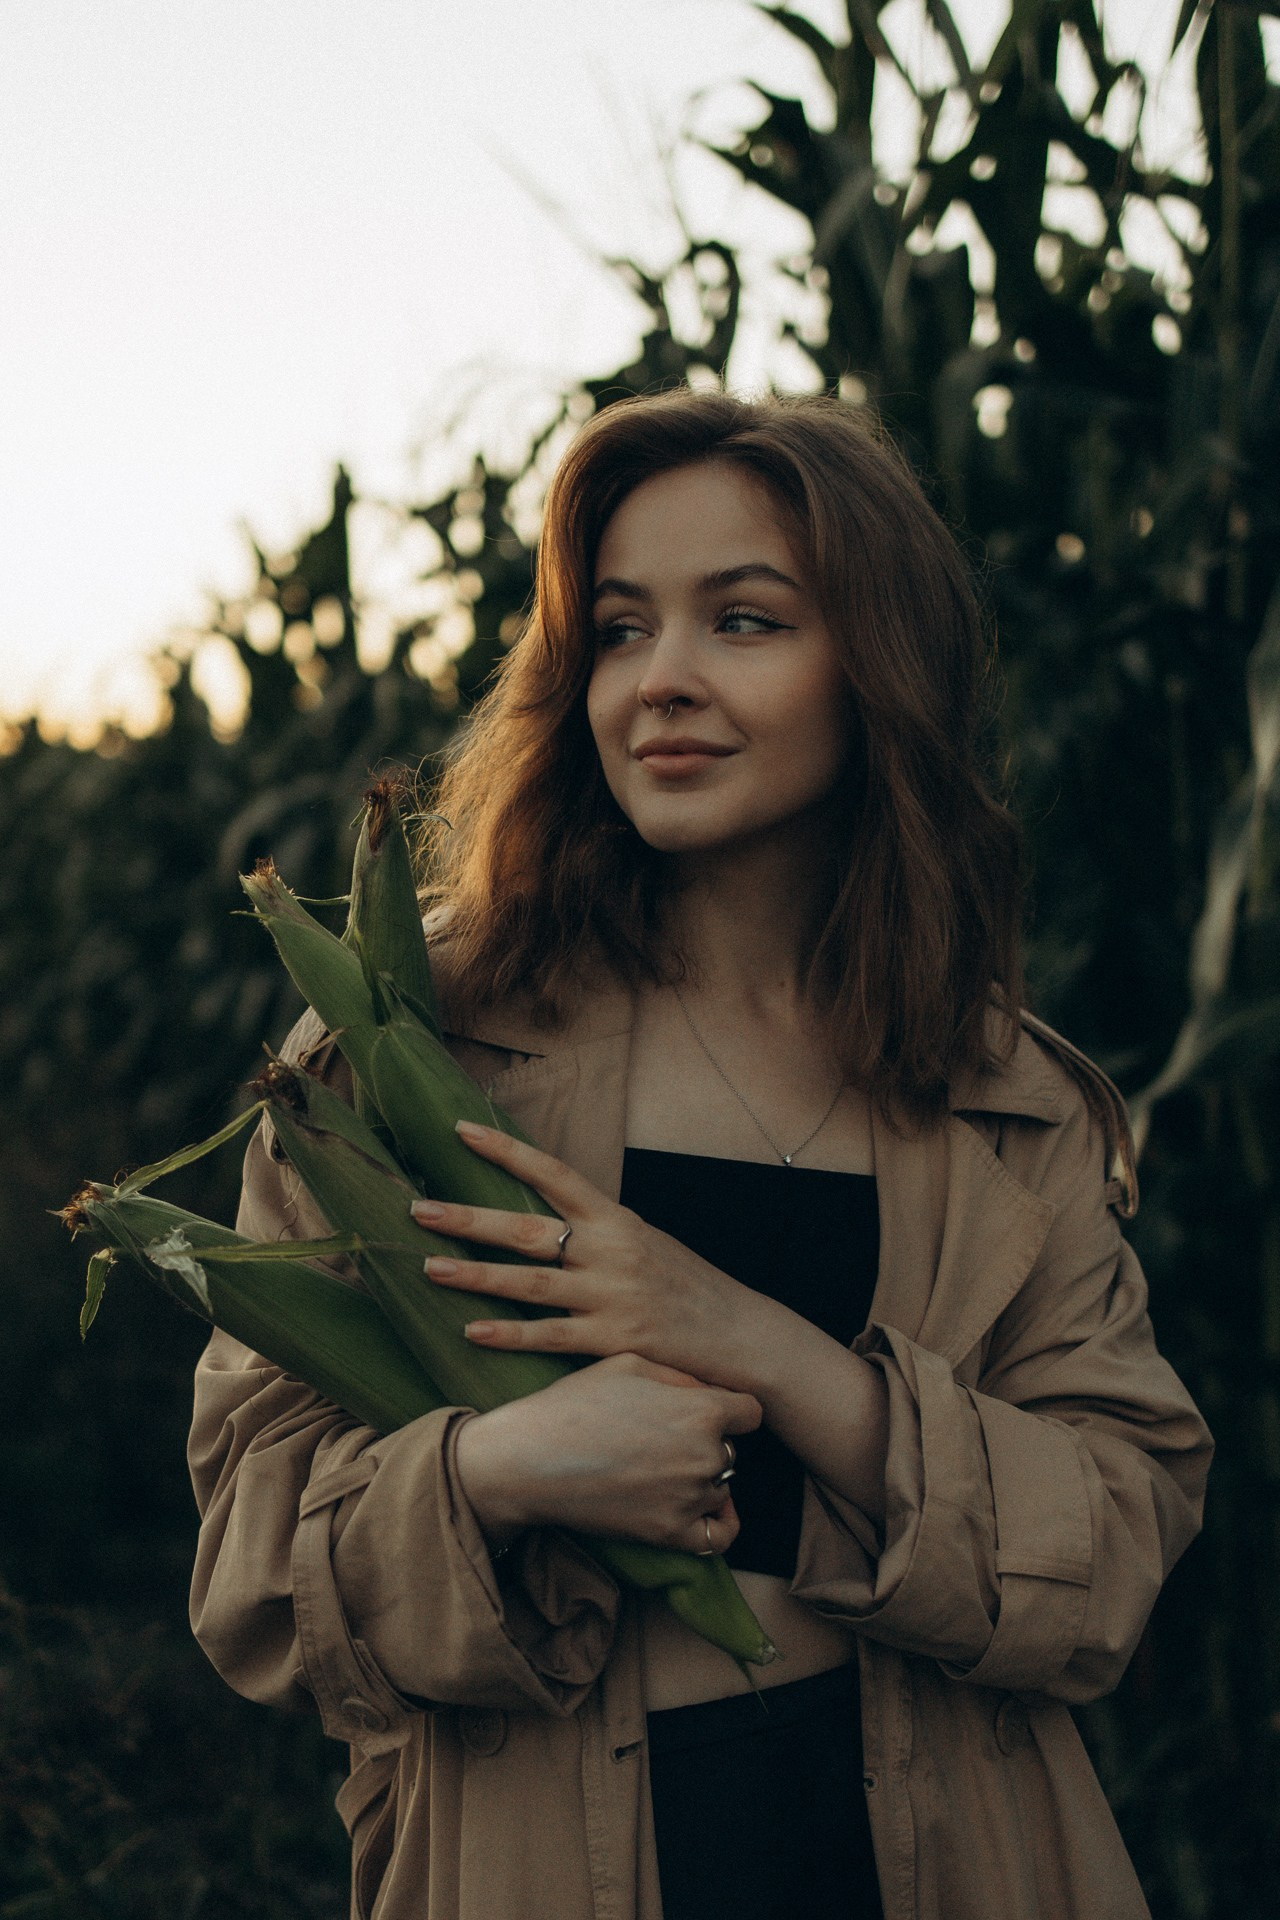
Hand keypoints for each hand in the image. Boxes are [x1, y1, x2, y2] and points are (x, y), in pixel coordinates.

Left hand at [410, 1119, 772, 1391]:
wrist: (743, 1334)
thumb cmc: (689, 1288)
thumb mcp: (647, 1244)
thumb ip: (600, 1233)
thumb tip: (550, 1220)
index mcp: (617, 1219)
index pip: (554, 1173)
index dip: (506, 1151)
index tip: (461, 1130)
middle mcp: (610, 1250)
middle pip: (527, 1228)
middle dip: (469, 1219)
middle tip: (419, 1209)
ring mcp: (610, 1295)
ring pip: (529, 1282)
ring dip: (475, 1275)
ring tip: (430, 1268)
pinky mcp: (613, 1339)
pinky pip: (550, 1337)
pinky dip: (510, 1334)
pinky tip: (473, 1331)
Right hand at [452, 1352, 762, 1555]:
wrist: (528, 1459)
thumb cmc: (574, 1403)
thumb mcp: (630, 1364)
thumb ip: (681, 1376)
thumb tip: (710, 1391)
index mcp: (701, 1410)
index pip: (751, 1412)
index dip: (730, 1409)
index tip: (709, 1411)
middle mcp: (705, 1455)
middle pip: (732, 1449)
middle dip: (708, 1442)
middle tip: (663, 1439)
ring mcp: (690, 1497)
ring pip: (720, 1486)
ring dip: (701, 1478)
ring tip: (657, 1468)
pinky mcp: (670, 1533)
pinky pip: (719, 1535)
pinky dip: (719, 1523)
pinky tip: (702, 1508)